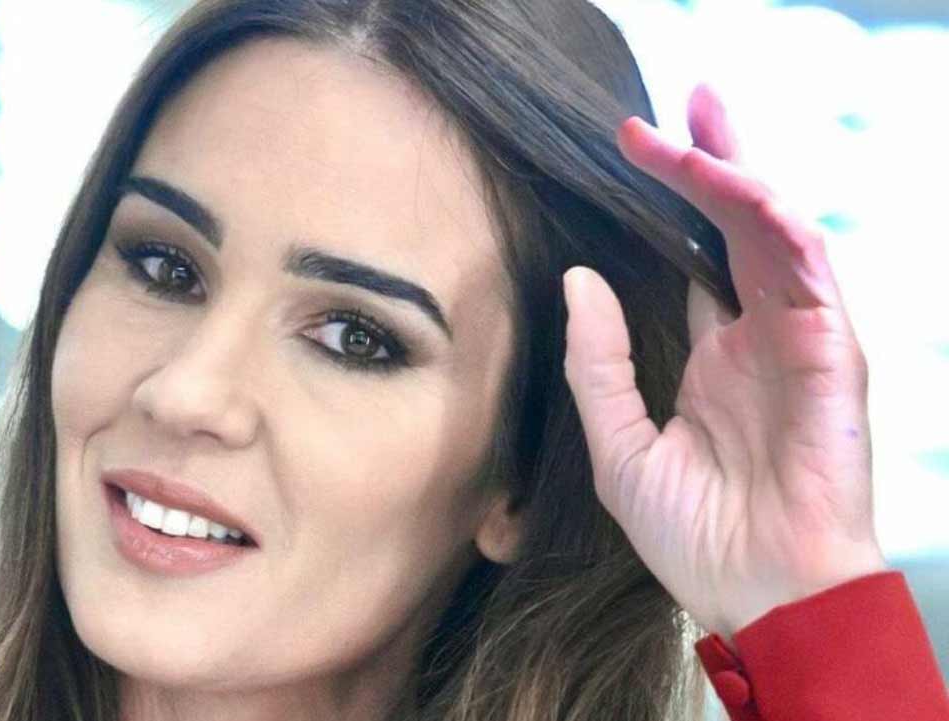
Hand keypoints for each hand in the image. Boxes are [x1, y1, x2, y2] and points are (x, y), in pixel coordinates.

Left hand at [562, 84, 886, 642]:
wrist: (756, 595)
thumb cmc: (695, 535)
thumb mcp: (620, 444)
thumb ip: (600, 362)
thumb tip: (577, 278)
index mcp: (714, 354)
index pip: (696, 254)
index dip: (672, 201)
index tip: (631, 149)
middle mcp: (759, 336)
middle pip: (739, 225)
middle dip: (714, 159)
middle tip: (682, 102)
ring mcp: (799, 340)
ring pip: (776, 231)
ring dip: (738, 173)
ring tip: (695, 123)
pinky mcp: (833, 353)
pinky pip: (810, 271)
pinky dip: (776, 224)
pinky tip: (738, 188)